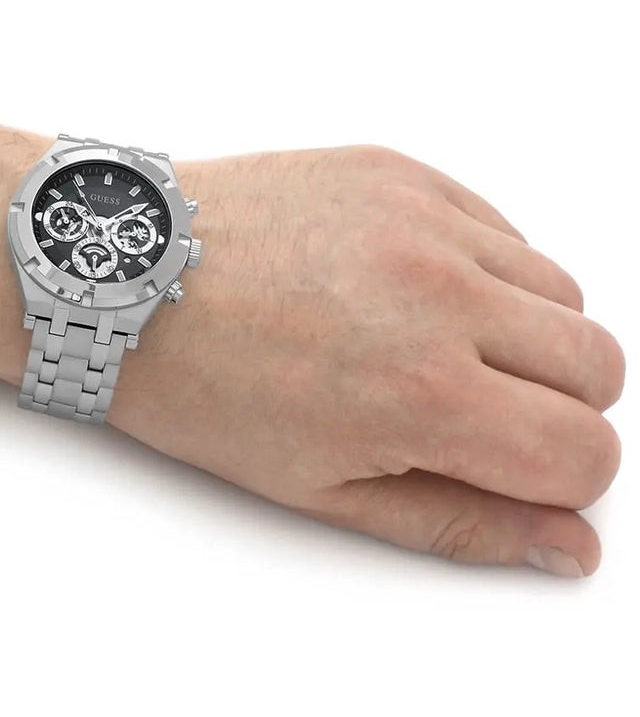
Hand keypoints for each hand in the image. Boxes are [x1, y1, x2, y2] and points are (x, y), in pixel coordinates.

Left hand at [108, 145, 624, 576]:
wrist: (123, 278)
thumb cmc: (198, 386)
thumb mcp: (318, 486)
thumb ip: (457, 520)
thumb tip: (564, 545)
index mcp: (423, 392)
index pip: (584, 452)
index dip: (559, 480)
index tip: (511, 471)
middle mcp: (441, 293)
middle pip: (599, 365)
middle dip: (555, 408)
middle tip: (469, 412)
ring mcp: (423, 219)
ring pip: (560, 290)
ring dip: (523, 333)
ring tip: (427, 346)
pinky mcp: (399, 171)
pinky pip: (500, 227)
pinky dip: (482, 268)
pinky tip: (405, 290)